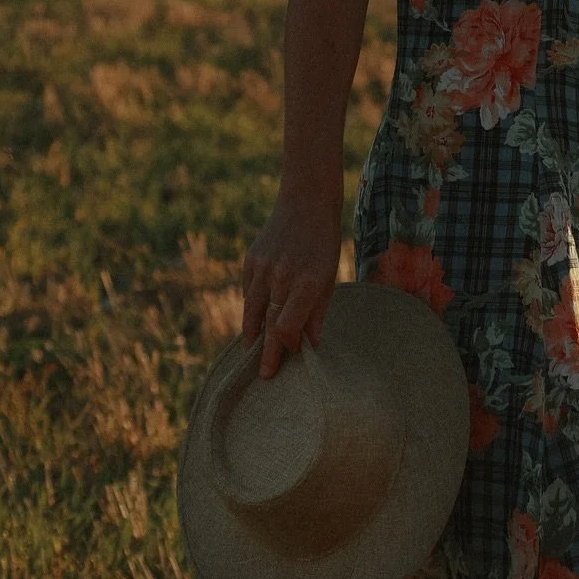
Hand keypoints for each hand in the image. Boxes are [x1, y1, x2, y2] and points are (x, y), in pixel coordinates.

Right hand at [241, 195, 341, 378]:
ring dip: (252, 333)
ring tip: (253, 351)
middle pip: (267, 324)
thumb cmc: (324, 245)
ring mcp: (262, 268)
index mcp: (307, 283)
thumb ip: (317, 313)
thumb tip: (310, 346)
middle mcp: (282, 277)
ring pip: (252, 310)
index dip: (288, 345)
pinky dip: (253, 306)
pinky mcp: (250, 260)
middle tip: (264, 375)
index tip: (291, 354)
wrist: (306, 203)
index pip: (287, 327)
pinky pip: (249, 292)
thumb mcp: (329, 278)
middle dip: (266, 352)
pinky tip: (256, 316)